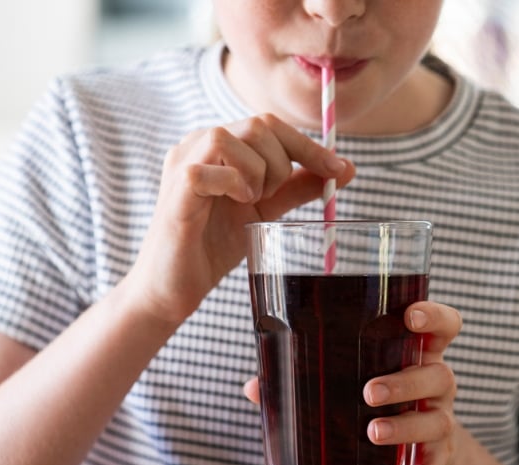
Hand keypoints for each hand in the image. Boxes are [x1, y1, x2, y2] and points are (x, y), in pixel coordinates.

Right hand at [128, 114, 355, 323]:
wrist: (176, 286)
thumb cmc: (214, 244)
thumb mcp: (266, 210)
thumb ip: (298, 186)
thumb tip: (344, 169)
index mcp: (219, 144)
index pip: (270, 124)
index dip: (307, 144)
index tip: (338, 169)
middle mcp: (196, 143)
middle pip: (258, 125)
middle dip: (283, 163)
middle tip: (273, 197)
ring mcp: (181, 162)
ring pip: (232, 138)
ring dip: (257, 174)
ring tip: (249, 202)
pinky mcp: (174, 188)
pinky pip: (208, 170)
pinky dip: (233, 185)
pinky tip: (234, 203)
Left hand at [243, 301, 461, 464]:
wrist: (419, 447)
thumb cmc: (377, 400)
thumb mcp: (350, 380)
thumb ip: (306, 377)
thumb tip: (254, 386)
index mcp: (416, 355)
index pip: (443, 326)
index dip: (434, 317)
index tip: (412, 317)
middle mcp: (435, 385)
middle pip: (438, 375)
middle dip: (404, 382)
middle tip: (369, 392)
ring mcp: (440, 420)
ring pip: (437, 420)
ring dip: (405, 426)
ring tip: (372, 433)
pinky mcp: (439, 457)